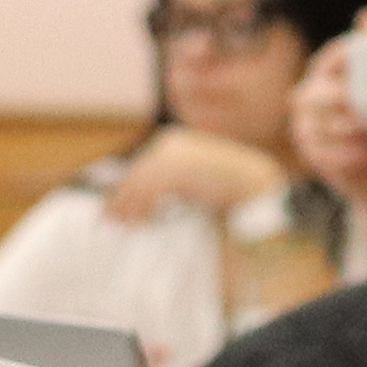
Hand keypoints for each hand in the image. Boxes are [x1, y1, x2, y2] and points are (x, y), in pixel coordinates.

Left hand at [104, 126, 288, 224]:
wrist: (255, 186)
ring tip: (124, 224)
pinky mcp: (179, 168)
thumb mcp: (195, 182)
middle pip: (137, 172)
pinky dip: (142, 207)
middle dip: (122, 197)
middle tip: (110, 219)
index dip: (126, 187)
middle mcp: (172, 143)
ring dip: (129, 205)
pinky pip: (152, 190)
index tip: (113, 207)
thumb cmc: (230, 188)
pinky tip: (142, 221)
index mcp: (176, 141)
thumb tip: (147, 200)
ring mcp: (175, 154)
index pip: (142, 165)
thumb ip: (173, 185)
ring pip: (141, 181)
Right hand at [289, 35, 366, 203]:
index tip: (359, 61)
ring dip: (342, 128)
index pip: (331, 59)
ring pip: (314, 125)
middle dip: (335, 98)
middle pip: (313, 93)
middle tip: (360, 106)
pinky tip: (365, 154)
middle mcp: (315, 96)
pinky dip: (344, 154)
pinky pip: (320, 153)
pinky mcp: (314, 155)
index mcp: (334, 73)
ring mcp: (310, 127)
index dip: (341, 59)